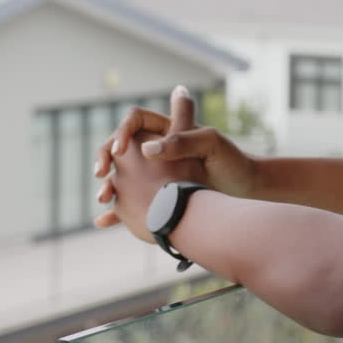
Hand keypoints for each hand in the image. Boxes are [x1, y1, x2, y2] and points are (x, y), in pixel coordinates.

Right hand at [93, 86, 258, 224]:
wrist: (241, 193)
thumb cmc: (230, 163)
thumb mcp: (211, 144)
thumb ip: (182, 140)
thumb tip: (147, 149)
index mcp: (167, 129)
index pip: (134, 120)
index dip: (122, 132)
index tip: (120, 150)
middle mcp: (156, 149)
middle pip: (119, 147)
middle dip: (105, 158)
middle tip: (101, 174)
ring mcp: (152, 174)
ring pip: (120, 176)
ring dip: (107, 186)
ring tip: (104, 199)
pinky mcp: (153, 197)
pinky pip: (128, 203)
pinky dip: (115, 213)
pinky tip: (103, 222)